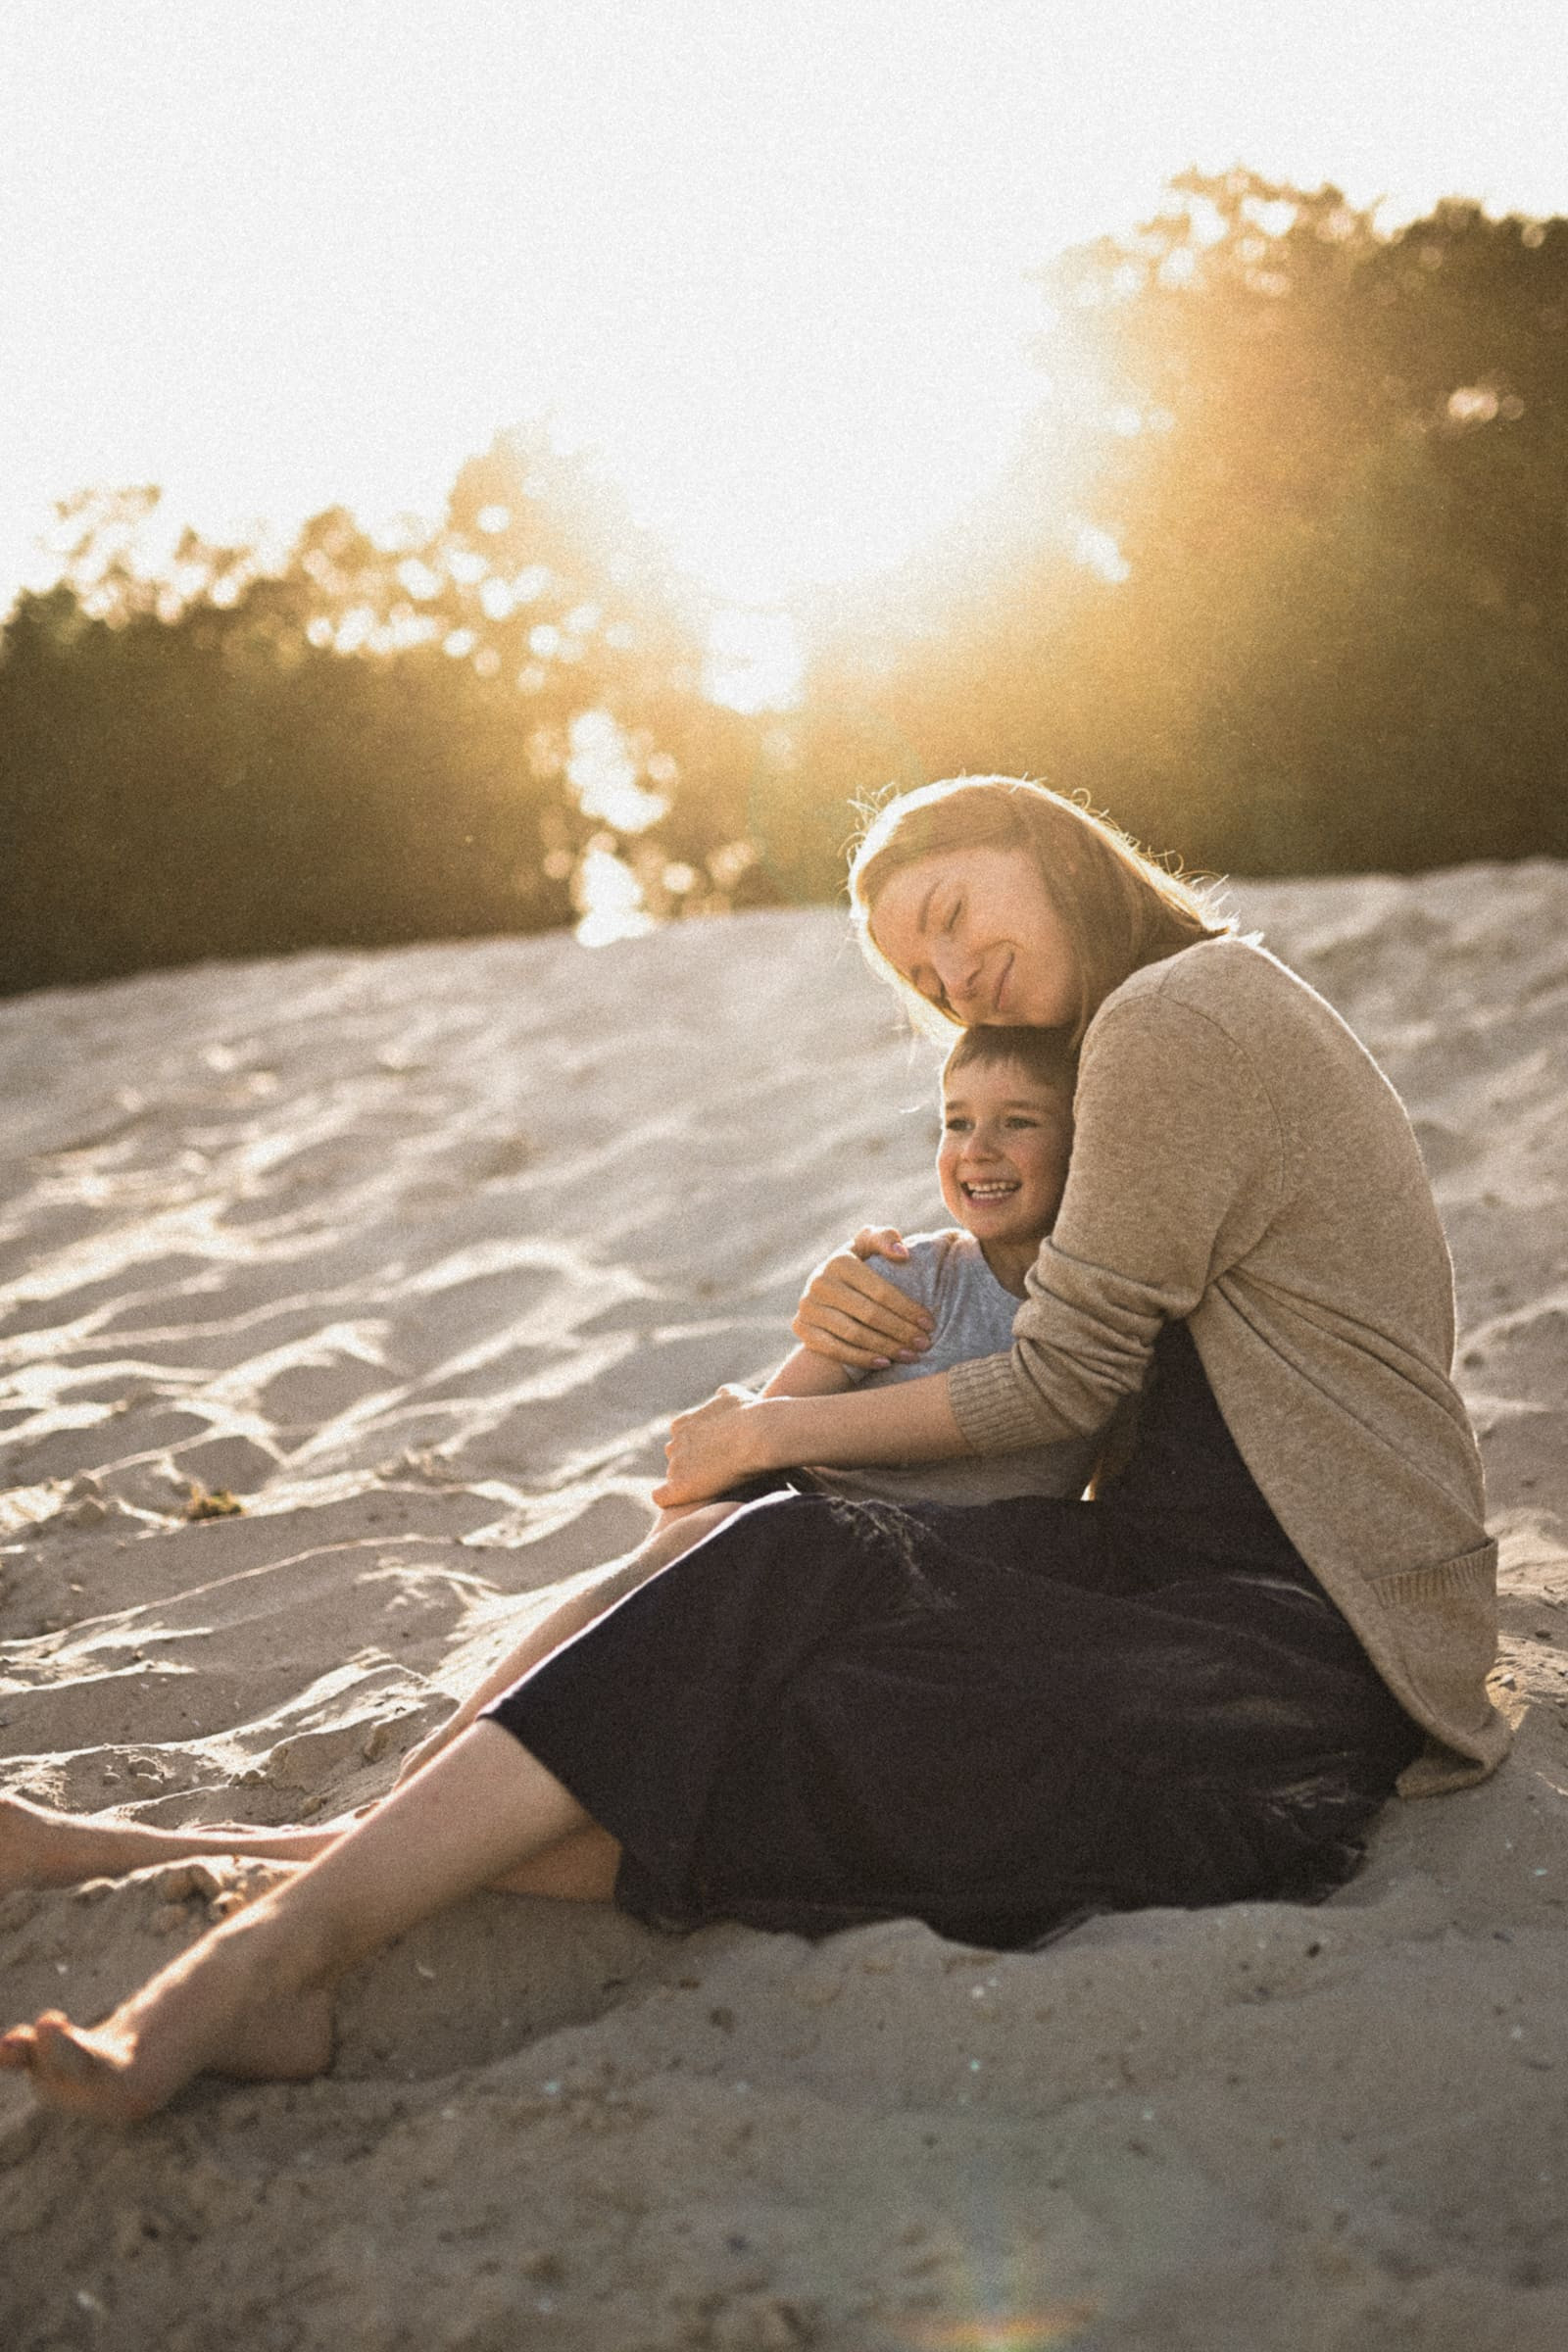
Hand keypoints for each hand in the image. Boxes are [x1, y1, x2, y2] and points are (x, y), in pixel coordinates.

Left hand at [653, 1384, 766, 1507]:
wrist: (758, 1434)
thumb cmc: (752, 1413)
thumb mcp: (735, 1395)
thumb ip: (723, 1396)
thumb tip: (720, 1394)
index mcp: (683, 1422)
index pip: (681, 1436)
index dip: (698, 1446)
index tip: (714, 1452)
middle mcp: (675, 1442)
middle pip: (675, 1455)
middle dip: (690, 1462)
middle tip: (714, 1470)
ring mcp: (676, 1465)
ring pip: (674, 1476)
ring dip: (688, 1480)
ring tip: (711, 1487)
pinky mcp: (680, 1486)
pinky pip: (662, 1496)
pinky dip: (669, 1498)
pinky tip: (683, 1501)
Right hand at [791, 1228, 932, 1371]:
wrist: (823, 1286)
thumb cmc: (857, 1264)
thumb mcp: (868, 1245)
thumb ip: (885, 1238)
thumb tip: (902, 1254)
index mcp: (839, 1261)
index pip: (881, 1291)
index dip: (908, 1309)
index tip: (929, 1323)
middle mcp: (820, 1282)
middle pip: (870, 1314)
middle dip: (901, 1331)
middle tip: (924, 1344)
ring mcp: (808, 1306)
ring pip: (854, 1334)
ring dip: (886, 1348)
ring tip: (910, 1355)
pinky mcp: (801, 1328)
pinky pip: (834, 1349)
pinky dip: (861, 1358)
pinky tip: (885, 1363)